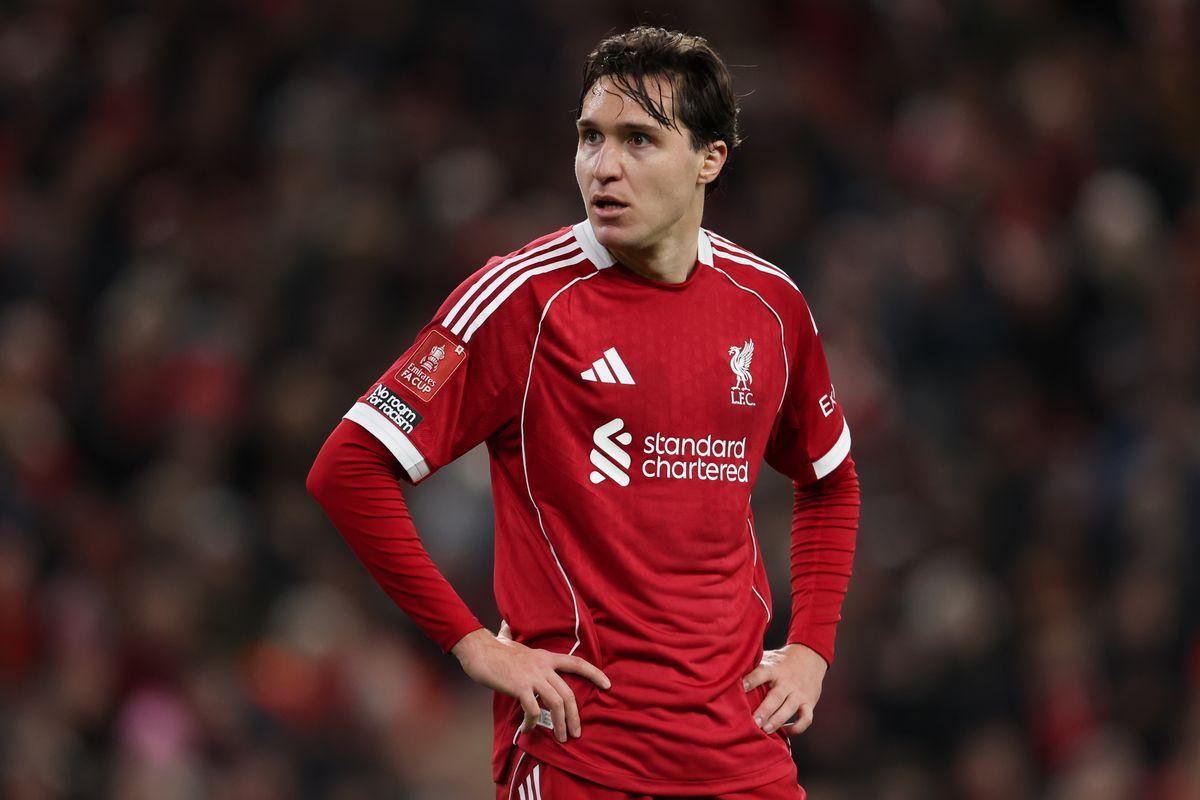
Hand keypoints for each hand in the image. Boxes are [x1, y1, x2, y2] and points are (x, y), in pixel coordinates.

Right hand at [452, 622, 610, 743]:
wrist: (478, 650)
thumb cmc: (492, 648)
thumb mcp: (507, 640)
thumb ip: (510, 634)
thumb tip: (505, 627)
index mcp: (545, 657)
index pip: (577, 663)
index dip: (594, 673)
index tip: (607, 684)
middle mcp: (543, 666)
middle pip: (569, 693)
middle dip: (575, 716)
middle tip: (575, 734)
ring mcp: (532, 676)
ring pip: (557, 703)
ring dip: (560, 724)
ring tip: (560, 738)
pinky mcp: (520, 687)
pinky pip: (534, 709)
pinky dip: (534, 722)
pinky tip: (529, 729)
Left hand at [743, 643, 827, 735]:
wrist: (810, 656)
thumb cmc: (781, 661)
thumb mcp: (768, 658)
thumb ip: (753, 667)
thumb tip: (728, 674)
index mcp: (774, 669)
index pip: (761, 673)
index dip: (751, 680)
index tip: (741, 687)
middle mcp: (787, 681)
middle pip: (776, 696)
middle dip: (765, 710)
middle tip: (754, 722)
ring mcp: (799, 692)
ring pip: (790, 707)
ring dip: (778, 720)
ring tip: (766, 730)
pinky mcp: (809, 702)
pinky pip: (806, 718)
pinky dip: (797, 727)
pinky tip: (786, 731)